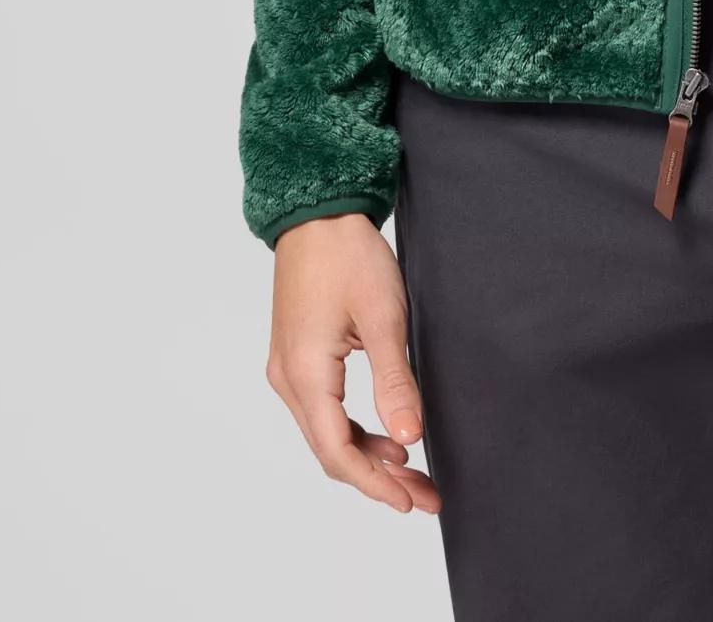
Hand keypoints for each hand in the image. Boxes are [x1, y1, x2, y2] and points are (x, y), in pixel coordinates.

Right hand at [265, 212, 441, 514]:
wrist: (319, 212)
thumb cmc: (349, 255)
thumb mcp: (383, 317)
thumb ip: (395, 381)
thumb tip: (410, 438)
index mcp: (305, 373)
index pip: (337, 451)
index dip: (375, 484)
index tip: (411, 501)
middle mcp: (288, 379)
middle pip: (330, 449)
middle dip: (377, 478)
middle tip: (424, 494)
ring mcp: (289, 368)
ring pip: (326, 432)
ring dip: (367, 455)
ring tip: (412, 471)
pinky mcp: (297, 356)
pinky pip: (323, 410)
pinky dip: (353, 429)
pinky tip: (387, 434)